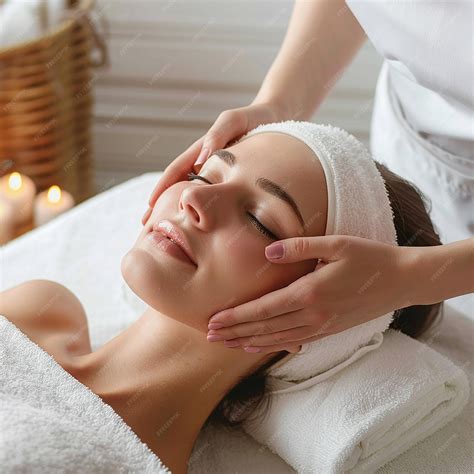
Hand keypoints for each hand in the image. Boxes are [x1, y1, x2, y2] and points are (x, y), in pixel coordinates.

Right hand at [141, 100, 288, 224]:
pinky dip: (204, 210)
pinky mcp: (231, 179)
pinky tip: (202, 226)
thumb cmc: (253, 117)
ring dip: (180, 210)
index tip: (150, 206)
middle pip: (179, 186)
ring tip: (170, 230)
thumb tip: (200, 161)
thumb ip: (217, 136)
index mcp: (201, 150)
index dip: (162, 188)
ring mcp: (217, 172)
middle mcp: (205, 163)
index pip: (176, 171)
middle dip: (162, 204)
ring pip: (195, 195)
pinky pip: (214, 197)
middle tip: (148, 226)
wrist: (275, 118)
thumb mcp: (233, 121)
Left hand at [207, 235, 417, 353]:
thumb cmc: (368, 258)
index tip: (213, 321)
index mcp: (310, 292)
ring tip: (225, 344)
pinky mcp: (328, 329)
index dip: (236, 316)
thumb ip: (300, 247)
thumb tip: (268, 251)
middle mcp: (312, 314)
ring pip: (276, 338)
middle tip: (209, 336)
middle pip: (264, 327)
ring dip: (248, 341)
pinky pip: (293, 341)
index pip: (263, 308)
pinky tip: (257, 345)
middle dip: (234, 332)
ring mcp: (321, 326)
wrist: (400, 281)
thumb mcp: (336, 244)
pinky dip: (271, 344)